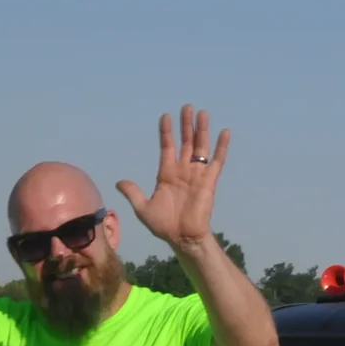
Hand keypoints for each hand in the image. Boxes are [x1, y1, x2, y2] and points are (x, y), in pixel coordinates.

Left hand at [117, 105, 229, 249]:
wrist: (182, 238)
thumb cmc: (164, 225)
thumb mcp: (143, 209)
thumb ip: (133, 193)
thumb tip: (119, 182)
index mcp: (166, 174)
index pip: (167, 147)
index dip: (166, 132)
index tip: (166, 116)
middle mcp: (182, 170)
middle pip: (185, 142)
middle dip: (185, 125)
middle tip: (187, 107)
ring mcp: (196, 174)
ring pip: (200, 147)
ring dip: (201, 130)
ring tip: (202, 113)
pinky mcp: (209, 181)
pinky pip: (217, 161)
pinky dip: (221, 147)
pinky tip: (225, 132)